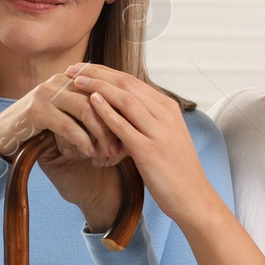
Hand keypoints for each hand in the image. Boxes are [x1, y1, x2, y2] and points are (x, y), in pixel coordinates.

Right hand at [0, 73, 128, 230]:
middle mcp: (61, 80)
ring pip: (86, 109)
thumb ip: (87, 113)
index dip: (120, 112)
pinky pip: (68, 125)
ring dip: (101, 134)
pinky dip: (82, 141)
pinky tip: (89, 154)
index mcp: (72, 79)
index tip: (133, 134)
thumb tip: (124, 124)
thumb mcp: (66, 118)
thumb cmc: (39, 130)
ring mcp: (47, 92)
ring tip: (108, 154)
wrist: (3, 136)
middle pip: (100, 98)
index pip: (105, 90)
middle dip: (114, 125)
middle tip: (123, 148)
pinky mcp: (37, 109)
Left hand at [63, 62, 215, 227]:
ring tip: (75, 81)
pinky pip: (124, 126)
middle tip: (72, 68)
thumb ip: (146, 120)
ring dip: (98, 86)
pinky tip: (91, 102)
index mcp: (168, 107)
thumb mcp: (164, 136)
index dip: (105, 72)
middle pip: (126, 84)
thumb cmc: (175, 169)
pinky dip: (106, 112)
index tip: (83, 68)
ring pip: (125, 99)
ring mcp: (158, 131)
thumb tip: (120, 109)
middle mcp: (165, 114)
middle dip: (97, 73)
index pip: (132, 80)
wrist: (193, 197)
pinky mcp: (149, 151)